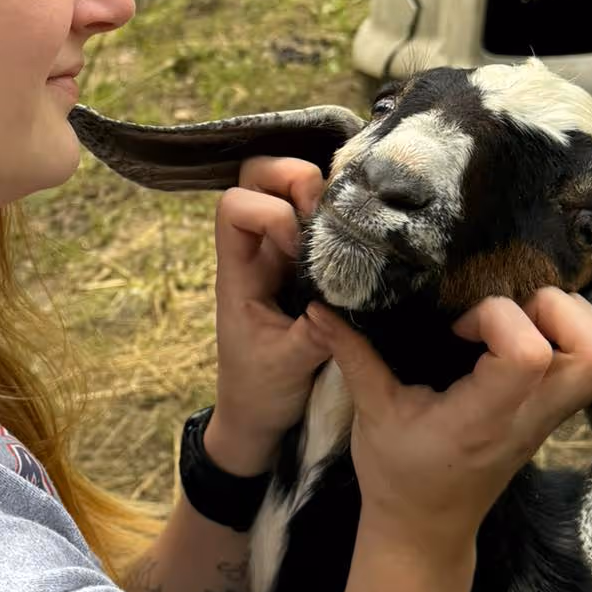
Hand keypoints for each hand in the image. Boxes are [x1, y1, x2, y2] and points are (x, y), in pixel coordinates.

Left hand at [210, 155, 333, 470]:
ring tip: (345, 224)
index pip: (233, 207)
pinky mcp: (305, 261)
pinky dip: (337, 210)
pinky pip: (316, 214)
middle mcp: (255, 251)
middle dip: (293, 176)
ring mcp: (279, 251)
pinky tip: (357, 235)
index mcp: (237, 272)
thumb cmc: (261, 390)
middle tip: (326, 211)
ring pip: (286, 184)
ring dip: (319, 190)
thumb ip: (316, 334)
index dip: (269, 213)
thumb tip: (343, 299)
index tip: (295, 249)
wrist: (257, 416)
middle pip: (255, 175)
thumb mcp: (289, 367)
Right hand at [304, 288, 591, 555]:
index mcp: (484, 419)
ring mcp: (550, 417)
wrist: (426, 529)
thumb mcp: (372, 414)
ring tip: (519, 317)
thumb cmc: (398, 475)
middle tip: (509, 309)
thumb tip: (319, 306)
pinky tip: (526, 330)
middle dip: (557, 310)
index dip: (500, 319)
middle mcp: (530, 417)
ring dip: (573, 320)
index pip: (530, 356)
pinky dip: (576, 334)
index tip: (461, 325)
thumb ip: (353, 355)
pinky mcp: (554, 412)